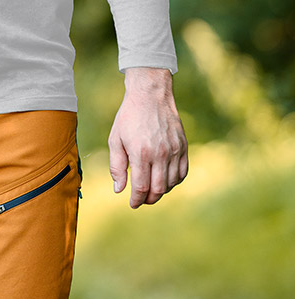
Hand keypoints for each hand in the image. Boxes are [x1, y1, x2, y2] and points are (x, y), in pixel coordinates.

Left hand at [108, 68, 187, 208]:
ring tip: (151, 190)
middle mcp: (161, 153)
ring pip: (171, 183)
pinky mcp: (184, 146)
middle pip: (158, 189)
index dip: (137, 200)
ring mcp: (175, 150)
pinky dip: (174, 181)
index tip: (132, 203)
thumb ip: (116, 166)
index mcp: (141, 153)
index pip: (142, 187)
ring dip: (161, 192)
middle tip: (141, 200)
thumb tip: (119, 190)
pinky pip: (183, 172)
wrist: (150, 95)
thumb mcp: (115, 139)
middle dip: (149, 200)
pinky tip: (165, 180)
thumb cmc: (129, 117)